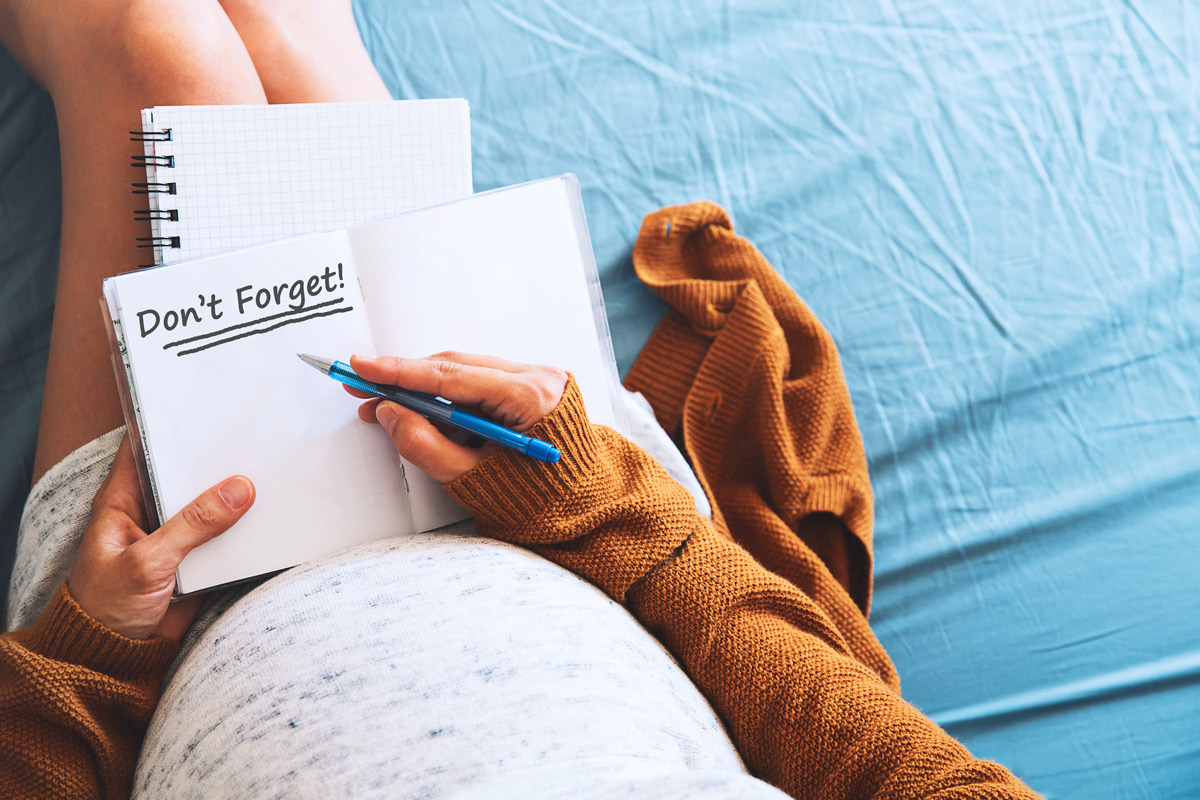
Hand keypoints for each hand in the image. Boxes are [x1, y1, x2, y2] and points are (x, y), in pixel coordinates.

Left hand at [68, 436, 255, 640]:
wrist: (115, 659)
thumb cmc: (107, 607)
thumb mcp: (149, 561)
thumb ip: (193, 525)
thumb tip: (239, 489)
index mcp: (122, 500)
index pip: (143, 447)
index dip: (170, 426)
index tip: (207, 409)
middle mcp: (149, 511)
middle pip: (185, 473)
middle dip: (214, 459)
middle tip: (252, 438)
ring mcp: (174, 535)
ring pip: (209, 504)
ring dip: (234, 496)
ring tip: (269, 470)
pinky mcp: (195, 559)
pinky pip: (223, 537)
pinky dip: (243, 529)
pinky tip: (268, 515)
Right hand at [346, 352, 567, 482]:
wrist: (585, 506)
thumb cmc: (539, 499)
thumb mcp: (473, 478)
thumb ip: (426, 446)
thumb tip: (389, 413)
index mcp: (530, 398)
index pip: (452, 377)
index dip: (401, 373)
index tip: (364, 367)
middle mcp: (536, 378)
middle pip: (457, 367)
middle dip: (406, 379)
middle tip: (362, 386)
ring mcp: (536, 379)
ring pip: (465, 372)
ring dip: (424, 388)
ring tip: (385, 406)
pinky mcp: (530, 387)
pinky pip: (479, 383)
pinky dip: (447, 396)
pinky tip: (422, 411)